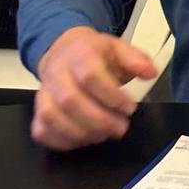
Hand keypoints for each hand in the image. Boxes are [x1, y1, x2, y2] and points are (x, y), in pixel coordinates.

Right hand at [31, 26, 157, 150]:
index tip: (130, 108)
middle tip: (120, 128)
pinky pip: (42, 130)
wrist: (64, 51)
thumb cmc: (93, 54)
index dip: (111, 96)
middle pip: (70, 100)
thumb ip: (135, 59)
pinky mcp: (38, 111)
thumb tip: (150, 73)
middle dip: (99, 120)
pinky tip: (84, 139)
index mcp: (79, 54)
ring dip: (82, 132)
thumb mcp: (118, 48)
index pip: (90, 76)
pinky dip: (62, 141)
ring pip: (53, 117)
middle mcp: (57, 73)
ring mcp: (44, 93)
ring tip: (105, 134)